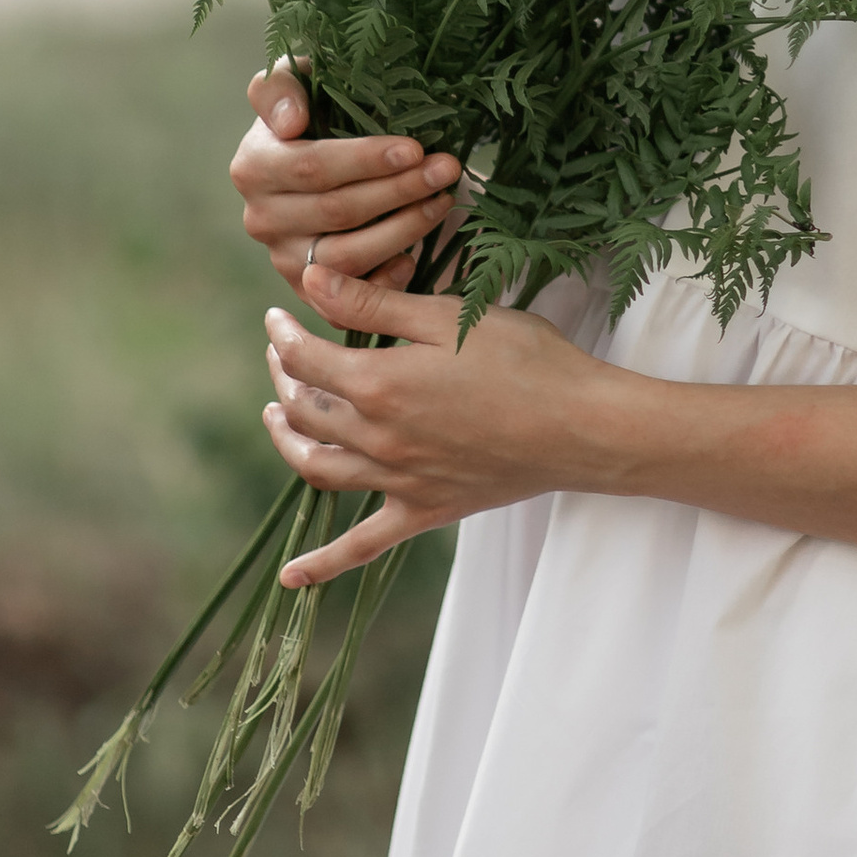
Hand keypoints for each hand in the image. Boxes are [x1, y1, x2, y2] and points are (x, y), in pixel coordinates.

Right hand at [231, 60, 462, 298]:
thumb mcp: (294, 79)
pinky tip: (415, 255)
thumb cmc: (313, 109)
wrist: (316, 156)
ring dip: (404, 230)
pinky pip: (348, 300)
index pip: (312, 167)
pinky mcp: (309, 289)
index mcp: (254, 166)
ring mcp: (284, 259)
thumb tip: (290, 121)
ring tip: (443, 201)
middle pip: (337, 212)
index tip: (416, 148)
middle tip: (447, 169)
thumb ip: (280, 88)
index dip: (366, 159)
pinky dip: (386, 280)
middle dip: (399, 190)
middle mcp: (261, 219)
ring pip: (347, 257)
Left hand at [262, 265, 622, 583]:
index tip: (277, 317)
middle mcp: (377, 439)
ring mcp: (399, 481)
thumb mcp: (448, 317)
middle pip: (306, 411)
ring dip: (287, 441)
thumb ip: (373, 304)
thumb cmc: (524, 359)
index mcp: (379, 385)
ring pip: (319, 468)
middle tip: (284, 354)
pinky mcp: (424, 511)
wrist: (580, 426)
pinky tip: (292, 577)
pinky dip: (323, 563)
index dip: (284, 336)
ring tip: (278, 417)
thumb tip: (312, 280)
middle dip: (286, 376)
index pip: (306, 360)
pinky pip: (362, 545)